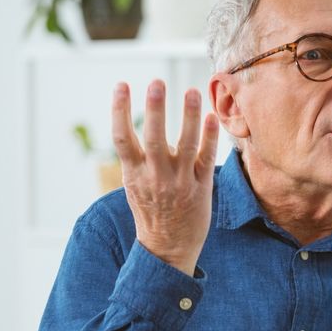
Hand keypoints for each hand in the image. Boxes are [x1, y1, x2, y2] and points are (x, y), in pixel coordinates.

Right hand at [111, 80, 219, 275]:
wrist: (168, 248)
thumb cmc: (151, 210)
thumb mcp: (135, 185)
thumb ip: (138, 157)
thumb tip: (145, 121)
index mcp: (134, 174)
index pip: (122, 138)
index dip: (120, 110)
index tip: (121, 85)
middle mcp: (155, 177)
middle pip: (154, 138)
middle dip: (155, 109)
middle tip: (156, 82)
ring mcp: (180, 183)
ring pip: (186, 145)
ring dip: (188, 117)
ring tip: (191, 91)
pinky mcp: (201, 188)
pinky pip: (207, 159)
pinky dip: (210, 138)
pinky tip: (212, 117)